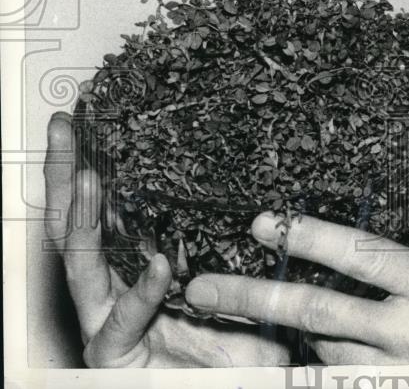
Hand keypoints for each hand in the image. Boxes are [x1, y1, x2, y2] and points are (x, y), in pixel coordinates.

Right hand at [44, 112, 291, 366]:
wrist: (229, 386)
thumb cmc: (237, 342)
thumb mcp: (245, 279)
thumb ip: (245, 240)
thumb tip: (270, 196)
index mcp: (134, 264)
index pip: (105, 207)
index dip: (94, 164)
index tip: (90, 122)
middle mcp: (111, 288)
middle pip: (76, 224)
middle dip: (63, 175)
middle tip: (62, 130)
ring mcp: (107, 321)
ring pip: (81, 264)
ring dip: (81, 220)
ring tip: (86, 177)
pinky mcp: (115, 356)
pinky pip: (124, 320)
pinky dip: (142, 293)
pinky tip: (159, 267)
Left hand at [183, 178, 408, 364]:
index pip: (361, 254)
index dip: (310, 236)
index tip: (269, 221)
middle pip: (319, 310)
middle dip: (256, 296)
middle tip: (205, 287)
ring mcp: (398, 373)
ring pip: (323, 352)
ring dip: (287, 338)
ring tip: (241, 322)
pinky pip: (342, 384)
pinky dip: (318, 373)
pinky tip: (293, 365)